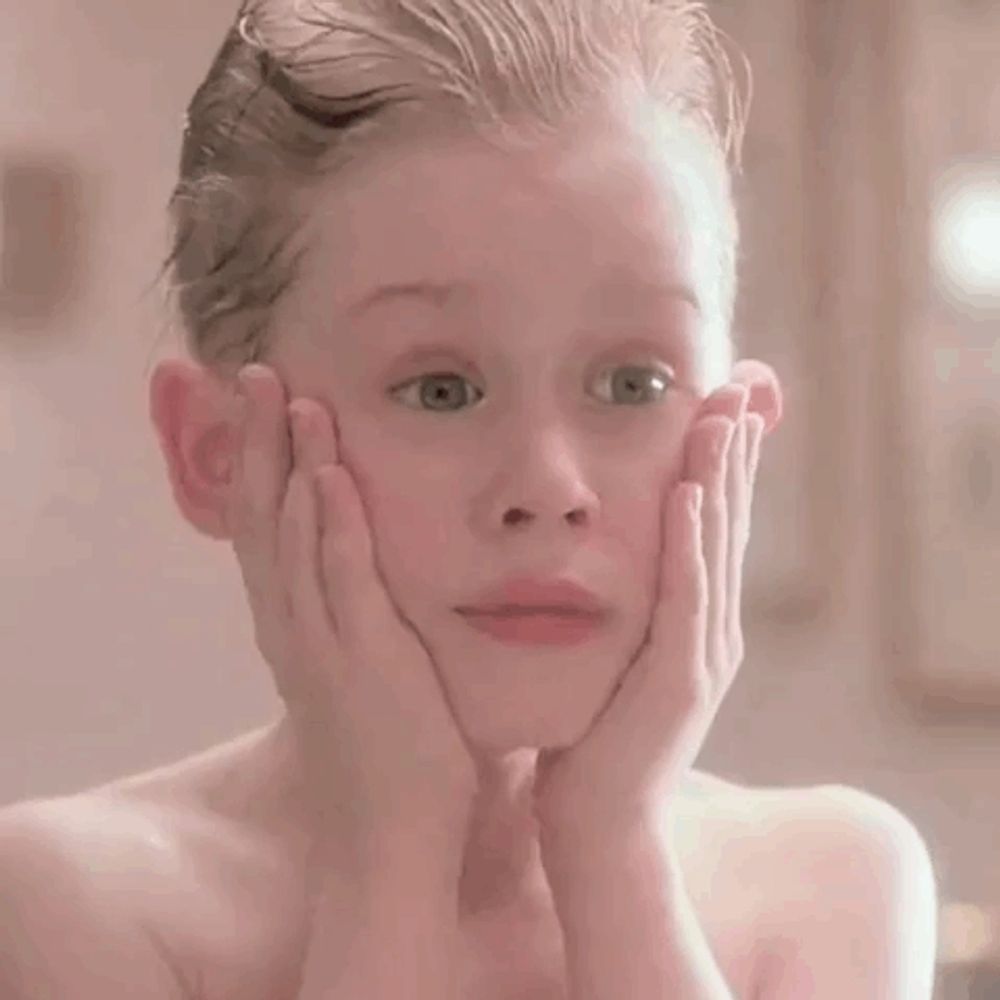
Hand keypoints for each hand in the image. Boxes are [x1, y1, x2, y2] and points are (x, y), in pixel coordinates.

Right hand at [229, 364, 477, 858]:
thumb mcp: (366, 675)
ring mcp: (321, 646)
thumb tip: (381, 583)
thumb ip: (365, 624)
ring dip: (288, 465)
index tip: (268, 408)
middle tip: (255, 374)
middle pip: (265, 519)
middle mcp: (294, 630)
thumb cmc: (390, 758)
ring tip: (286, 397)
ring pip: (292, 538)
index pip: (271, 532)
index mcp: (299, 630)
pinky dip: (331, 526)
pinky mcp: (360, 663)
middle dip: (259, 445)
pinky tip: (329, 474)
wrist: (391, 843)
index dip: (263, 467)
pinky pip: (340, 582)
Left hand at [532, 383, 764, 841]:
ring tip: (722, 419)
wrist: (598, 824)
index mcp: (693, 625)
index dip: (720, 470)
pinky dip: (689, 545)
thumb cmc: (593, 739)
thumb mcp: (615, 661)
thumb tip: (598, 568)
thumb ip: (623, 615)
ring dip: (720, 482)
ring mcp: (701, 656)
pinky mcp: (679, 681)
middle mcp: (709, 632)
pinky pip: (685, 599)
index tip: (717, 409)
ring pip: (715, 552)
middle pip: (725, 528)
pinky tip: (688, 496)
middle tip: (736, 391)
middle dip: (731, 458)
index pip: (710, 531)